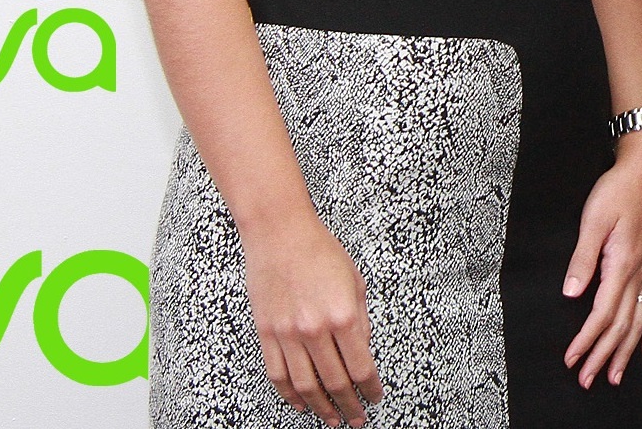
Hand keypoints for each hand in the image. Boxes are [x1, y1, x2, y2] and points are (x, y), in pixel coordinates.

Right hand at [241, 213, 384, 426]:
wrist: (280, 232)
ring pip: (305, 386)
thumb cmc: (319, 250)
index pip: (361, 368)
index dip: (370, 389)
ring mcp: (287, 333)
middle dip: (349, 406)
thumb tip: (363, 352)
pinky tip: (300, 403)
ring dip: (320, 408)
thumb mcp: (355, 283)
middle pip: (335, 383)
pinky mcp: (266, 333)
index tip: (374, 397)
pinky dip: (289, 395)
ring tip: (331, 418)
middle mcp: (315, 329)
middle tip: (356, 417)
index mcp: (343, 315)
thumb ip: (360, 321)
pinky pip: (278, 374)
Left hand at [562, 134, 641, 387]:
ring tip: (615, 375)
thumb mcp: (593, 221)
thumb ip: (582, 260)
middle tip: (589, 379)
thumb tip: (571, 293)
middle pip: (621, 326)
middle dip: (603, 356)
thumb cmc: (621, 189)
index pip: (602, 314)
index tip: (573, 359)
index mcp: (622, 265)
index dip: (586, 340)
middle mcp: (639, 274)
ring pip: (638, 322)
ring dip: (625, 352)